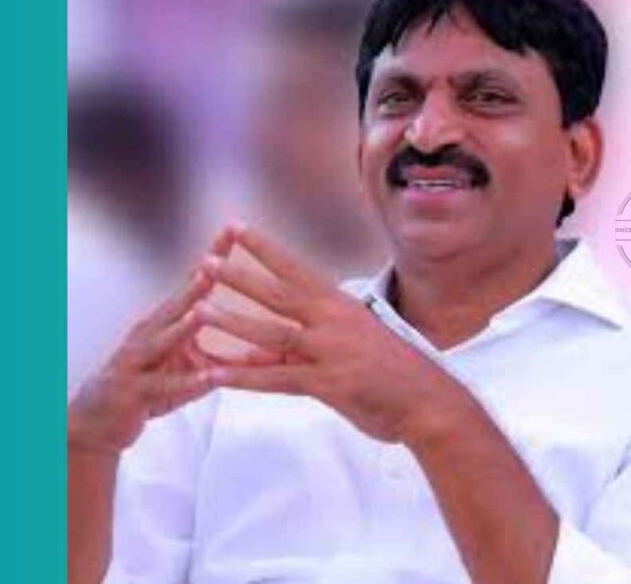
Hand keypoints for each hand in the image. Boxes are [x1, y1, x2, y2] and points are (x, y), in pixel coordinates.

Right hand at [68, 238, 225, 455]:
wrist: (97, 423)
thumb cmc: (147, 388)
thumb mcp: (184, 368)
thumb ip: (221, 358)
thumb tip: (266, 353)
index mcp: (164, 321)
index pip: (191, 284)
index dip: (211, 258)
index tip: (232, 232)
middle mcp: (149, 333)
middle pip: (177, 302)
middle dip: (198, 280)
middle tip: (218, 258)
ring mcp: (138, 360)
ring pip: (164, 340)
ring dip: (185, 325)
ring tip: (205, 310)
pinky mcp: (135, 392)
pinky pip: (165, 385)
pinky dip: (188, 380)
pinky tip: (210, 377)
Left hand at [195, 223, 470, 443]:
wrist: (431, 401)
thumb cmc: (400, 371)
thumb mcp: (363, 339)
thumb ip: (327, 332)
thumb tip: (298, 329)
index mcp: (342, 306)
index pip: (297, 270)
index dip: (265, 249)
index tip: (237, 229)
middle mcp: (333, 322)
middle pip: (278, 294)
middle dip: (239, 277)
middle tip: (206, 261)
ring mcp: (330, 352)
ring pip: (272, 333)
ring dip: (233, 323)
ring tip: (199, 313)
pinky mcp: (328, 384)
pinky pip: (278, 379)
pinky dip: (245, 377)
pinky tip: (217, 375)